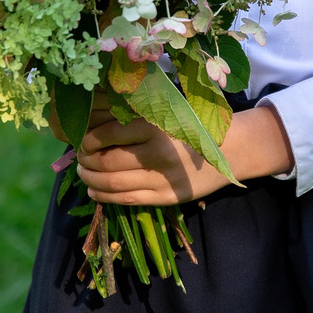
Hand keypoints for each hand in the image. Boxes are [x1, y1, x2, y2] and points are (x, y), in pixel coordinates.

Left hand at [77, 101, 293, 205]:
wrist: (232, 150)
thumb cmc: (192, 127)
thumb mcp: (167, 113)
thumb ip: (135, 117)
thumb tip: (91, 124)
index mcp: (156, 126)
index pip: (106, 135)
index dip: (87, 141)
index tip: (83, 141)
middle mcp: (158, 152)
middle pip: (106, 162)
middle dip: (85, 163)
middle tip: (81, 159)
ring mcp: (163, 177)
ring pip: (112, 183)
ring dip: (90, 180)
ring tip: (85, 175)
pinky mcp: (167, 196)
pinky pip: (127, 200)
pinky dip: (104, 196)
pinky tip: (95, 191)